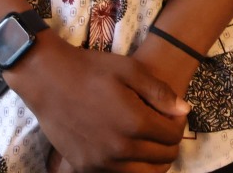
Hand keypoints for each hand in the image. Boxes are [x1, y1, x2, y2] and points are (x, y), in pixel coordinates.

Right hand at [7, 31, 187, 172]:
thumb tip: (184, 110)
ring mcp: (101, 162)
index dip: (179, 123)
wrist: (49, 79)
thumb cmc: (91, 69)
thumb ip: (159, 92)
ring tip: (150, 141)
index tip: (174, 113)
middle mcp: (120, 148)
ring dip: (154, 161)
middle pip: (163, 158)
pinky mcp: (85, 167)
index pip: (173, 136)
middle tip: (164, 126)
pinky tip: (128, 149)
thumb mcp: (130, 69)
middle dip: (170, 143)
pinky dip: (131, 167)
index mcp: (134, 123)